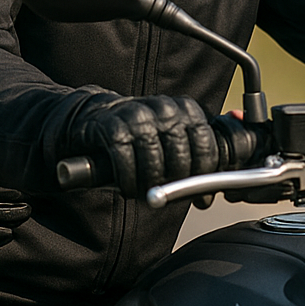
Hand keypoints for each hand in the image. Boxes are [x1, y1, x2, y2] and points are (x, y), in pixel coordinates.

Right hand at [66, 94, 216, 197]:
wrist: (97, 118)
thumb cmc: (140, 138)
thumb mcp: (170, 141)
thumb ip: (193, 161)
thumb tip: (208, 197)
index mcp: (186, 109)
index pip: (206, 146)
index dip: (204, 175)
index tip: (199, 195)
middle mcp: (164, 108)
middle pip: (181, 158)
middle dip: (175, 184)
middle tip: (165, 195)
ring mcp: (138, 115)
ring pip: (154, 163)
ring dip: (149, 185)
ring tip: (144, 192)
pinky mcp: (112, 127)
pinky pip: (126, 162)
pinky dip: (127, 181)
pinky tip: (127, 186)